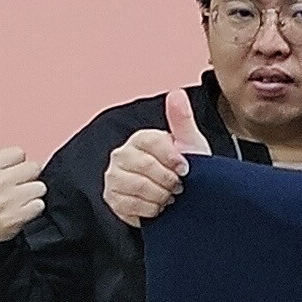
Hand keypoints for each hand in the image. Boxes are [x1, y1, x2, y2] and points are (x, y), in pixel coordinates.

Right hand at [0, 128, 46, 241]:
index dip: (14, 163)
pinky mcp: (12, 219)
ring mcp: (1, 203)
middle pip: (33, 168)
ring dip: (31, 195)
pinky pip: (39, 205)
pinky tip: (19, 213)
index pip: (19, 152)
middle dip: (26, 178)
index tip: (4, 173)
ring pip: (39, 187)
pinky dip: (33, 210)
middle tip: (11, 188)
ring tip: (15, 201)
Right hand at [101, 90, 209, 227]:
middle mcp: (121, 155)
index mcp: (140, 139)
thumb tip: (176, 92)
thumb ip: (182, 118)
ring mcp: (113, 177)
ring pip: (138, 188)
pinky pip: (131, 205)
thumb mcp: (189, 143)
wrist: (182, 197)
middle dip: (168, 180)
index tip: (185, 168)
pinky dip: (151, 209)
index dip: (172, 157)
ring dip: (161, 195)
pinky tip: (158, 206)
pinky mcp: (112, 198)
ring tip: (170, 195)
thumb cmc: (185, 168)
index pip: (152, 143)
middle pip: (146, 168)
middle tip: (179, 185)